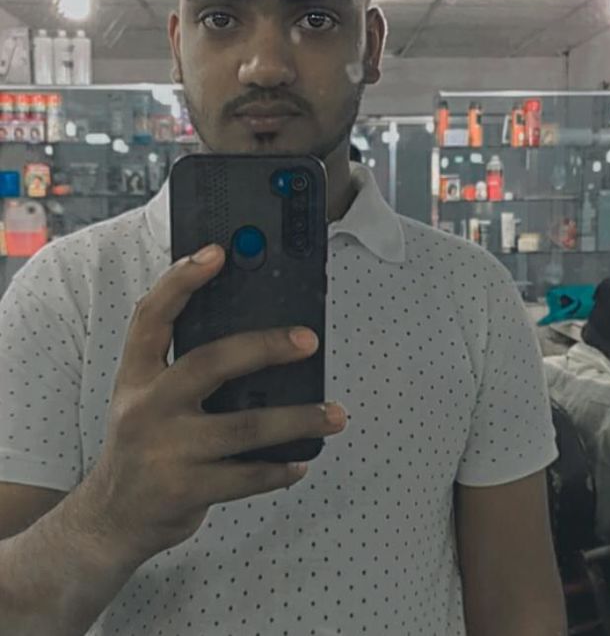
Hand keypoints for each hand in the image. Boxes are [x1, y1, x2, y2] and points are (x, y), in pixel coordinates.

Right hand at [86, 243, 345, 562]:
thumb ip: (184, 366)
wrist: (112, 518)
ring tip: (334, 414)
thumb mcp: (146, 397)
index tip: (217, 253)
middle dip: (266, 346)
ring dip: (298, 419)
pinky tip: (300, 461)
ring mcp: (165, 451)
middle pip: (210, 362)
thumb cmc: (143, 444)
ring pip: (245, 426)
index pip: (152, 315)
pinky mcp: (184, 490)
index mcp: (136, 375)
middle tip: (308, 340)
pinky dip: (280, 468)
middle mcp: (146, 407)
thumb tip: (259, 337)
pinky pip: (248, 476)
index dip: (182, 280)